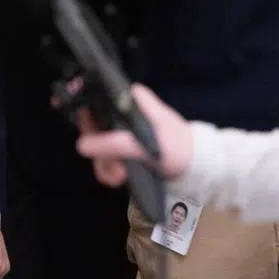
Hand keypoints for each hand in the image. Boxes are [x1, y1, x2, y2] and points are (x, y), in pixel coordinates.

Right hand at [76, 84, 193, 186]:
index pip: (95, 99)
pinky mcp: (123, 147)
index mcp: (130, 98)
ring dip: (104, 163)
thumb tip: (81, 145)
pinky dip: (108, 169)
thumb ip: (115, 144)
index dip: (86, 118)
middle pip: (92, 125)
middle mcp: (122, 110)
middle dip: (98, 149)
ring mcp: (121, 129)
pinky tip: (117, 180)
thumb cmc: (176, 147)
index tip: (87, 139)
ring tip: (119, 178)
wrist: (197, 167)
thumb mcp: (145, 145)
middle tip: (113, 167)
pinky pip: (105, 155)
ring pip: (97, 143)